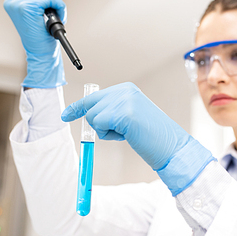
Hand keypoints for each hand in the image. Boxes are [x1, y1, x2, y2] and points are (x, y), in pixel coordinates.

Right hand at [4, 0, 66, 87]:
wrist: (42, 54)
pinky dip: (60, 7)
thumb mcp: (37, 14)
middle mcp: (12, 0)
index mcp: (12, 1)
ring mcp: (17, 3)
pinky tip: (60, 18)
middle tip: (58, 6)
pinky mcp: (27, 8)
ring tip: (58, 17)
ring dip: (58, 2)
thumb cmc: (42, 36)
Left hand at [61, 82, 214, 195]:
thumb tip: (88, 115)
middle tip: (120, 133)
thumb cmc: (150, 136)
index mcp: (126, 89)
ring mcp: (123, 100)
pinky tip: (127, 135)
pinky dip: (109, 135)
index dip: (78, 107)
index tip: (66, 115)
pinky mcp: (122, 113)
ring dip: (105, 131)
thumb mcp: (130, 117)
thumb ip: (112, 112)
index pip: (95, 96)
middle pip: (91, 107)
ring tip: (127, 133)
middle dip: (97, 124)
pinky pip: (99, 125)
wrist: (170, 146)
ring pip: (93, 117)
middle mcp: (124, 91)